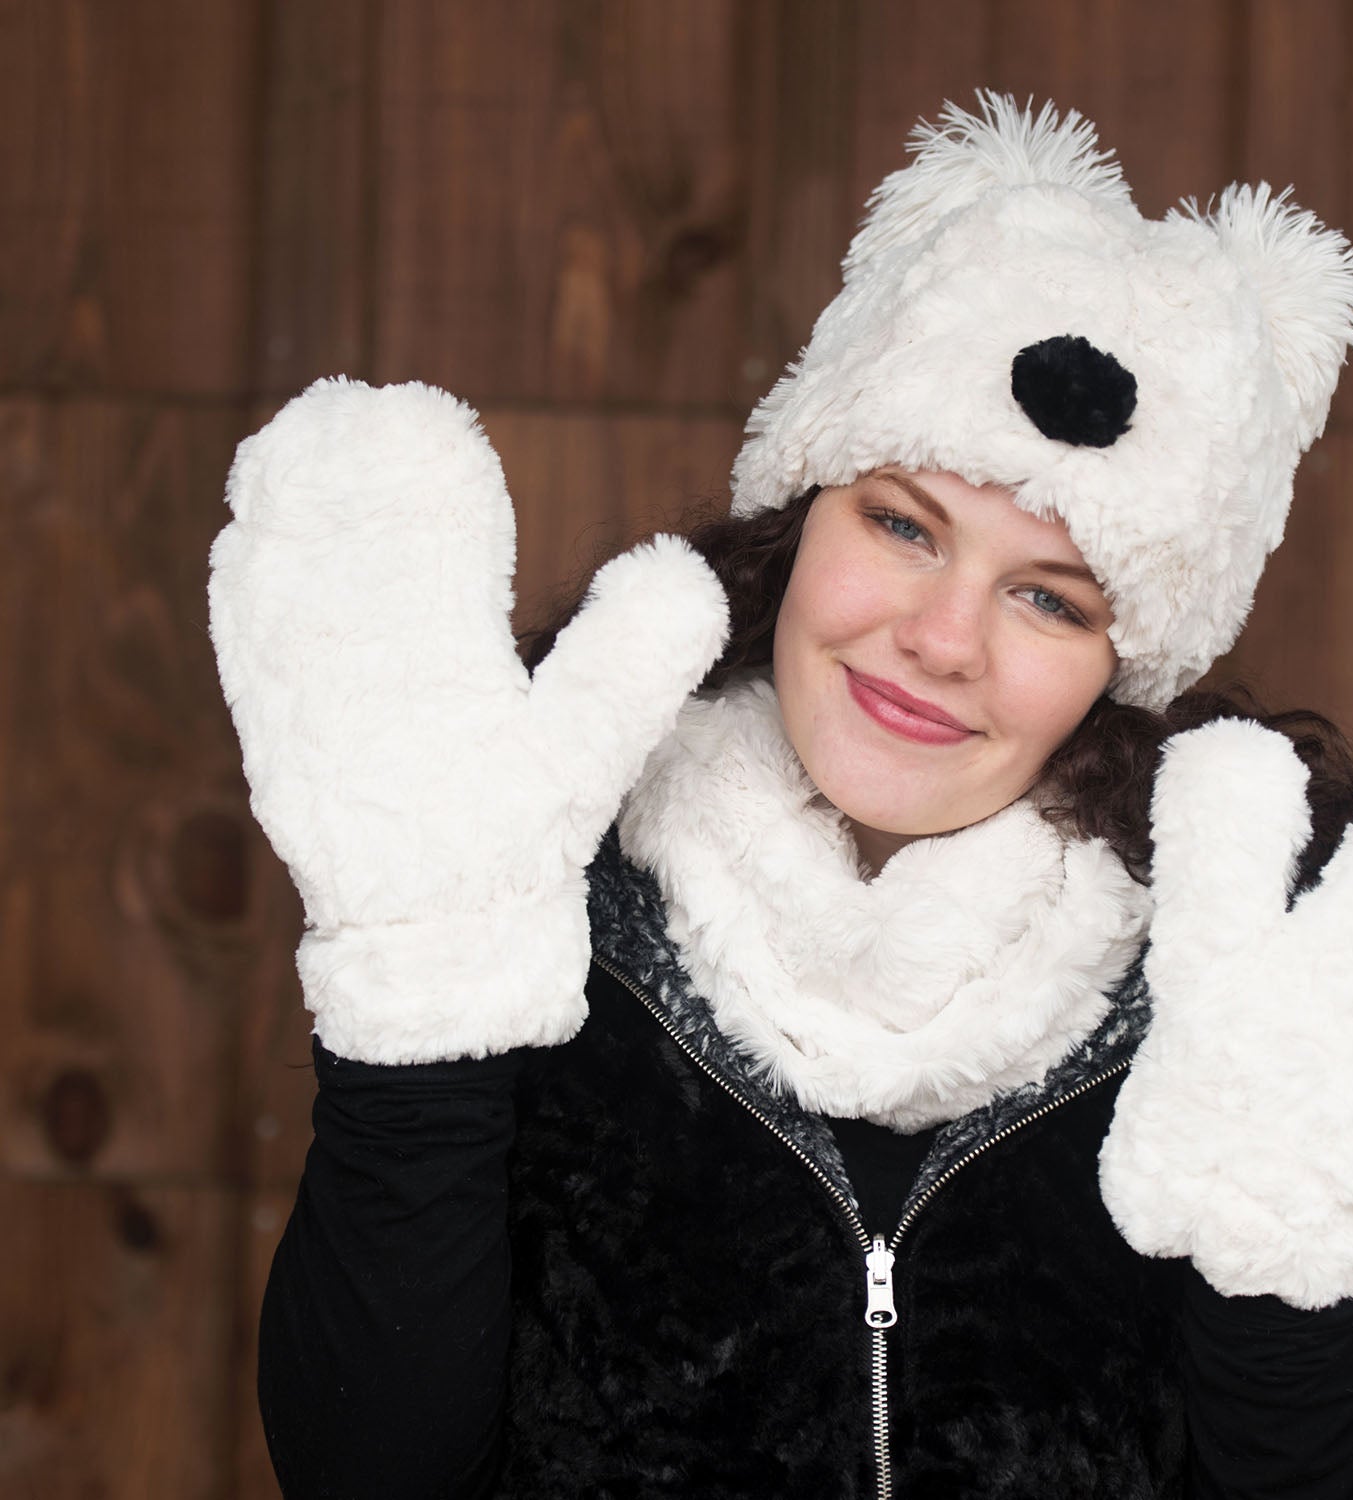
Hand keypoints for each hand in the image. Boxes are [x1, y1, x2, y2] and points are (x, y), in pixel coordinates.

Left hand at [209, 377, 728, 1063]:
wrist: (428, 940)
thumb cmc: (517, 847)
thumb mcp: (593, 758)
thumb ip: (634, 659)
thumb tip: (678, 568)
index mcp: (440, 668)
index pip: (426, 544)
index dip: (426, 477)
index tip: (428, 417)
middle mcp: (356, 674)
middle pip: (345, 547)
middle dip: (349, 472)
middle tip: (350, 402)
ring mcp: (300, 702)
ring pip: (285, 580)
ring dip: (288, 503)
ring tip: (294, 435)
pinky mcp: (270, 733)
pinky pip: (247, 636)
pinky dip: (246, 572)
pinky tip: (245, 529)